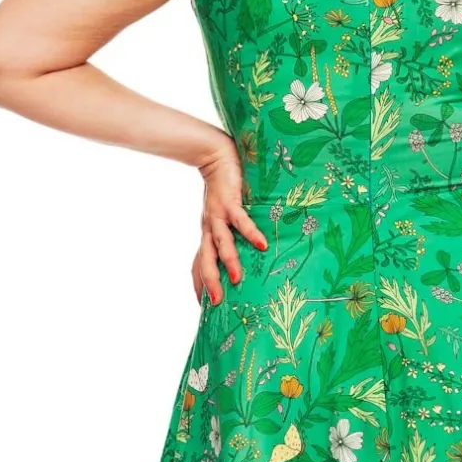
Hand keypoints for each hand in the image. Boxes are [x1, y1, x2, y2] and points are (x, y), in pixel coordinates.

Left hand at [191, 138, 268, 304]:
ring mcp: (218, 216)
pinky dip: (250, 233)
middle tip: (218, 303)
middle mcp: (209, 228)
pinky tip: (262, 245)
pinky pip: (240, 222)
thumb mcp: (222, 213)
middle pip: (206, 261)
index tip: (204, 306)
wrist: (214, 155)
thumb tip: (243, 250)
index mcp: (207, 233)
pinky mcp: (230, 202)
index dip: (199, 285)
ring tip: (238, 279)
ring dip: (229, 262)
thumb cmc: (223, 186)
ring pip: (220, 244)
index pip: (199, 264)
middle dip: (210, 283)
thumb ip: (229, 231)